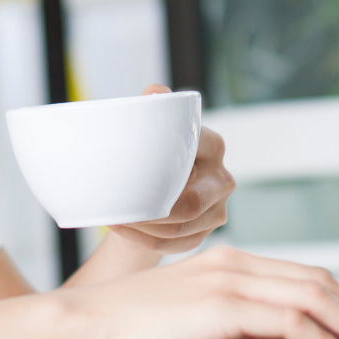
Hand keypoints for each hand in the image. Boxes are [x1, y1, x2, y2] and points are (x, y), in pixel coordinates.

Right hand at [53, 247, 338, 338]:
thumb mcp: (206, 335)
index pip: (306, 278)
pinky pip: (288, 320)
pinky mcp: (220, 304)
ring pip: (312, 296)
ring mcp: (229, 280)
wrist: (82, 324)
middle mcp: (236, 264)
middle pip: (320, 281)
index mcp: (232, 264)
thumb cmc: (133, 331)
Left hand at [105, 84, 232, 256]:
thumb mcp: (152, 128)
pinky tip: (127, 232)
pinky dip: (148, 242)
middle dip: (150, 213)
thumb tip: (155, 92)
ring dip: (144, 230)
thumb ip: (154, 107)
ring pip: (181, 229)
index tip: (129, 177)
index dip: (160, 177)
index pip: (194, 161)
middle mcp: (223, 179)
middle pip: (190, 205)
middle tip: (117, 209)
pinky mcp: (207, 233)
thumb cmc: (152, 155)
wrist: (153, 188)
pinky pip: (178, 245)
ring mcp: (218, 209)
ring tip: (115, 220)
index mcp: (213, 147)